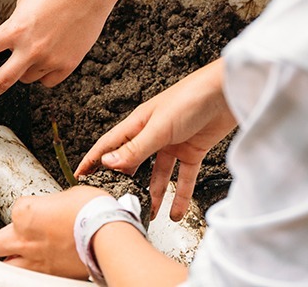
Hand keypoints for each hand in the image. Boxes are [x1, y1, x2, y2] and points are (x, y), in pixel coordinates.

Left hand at [0, 0, 116, 111]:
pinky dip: (45, 73)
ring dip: (25, 70)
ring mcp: (51, 59)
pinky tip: (50, 57)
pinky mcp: (68, 64)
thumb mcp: (25, 4)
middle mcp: (31, 49)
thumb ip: (15, 27)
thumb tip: (12, 42)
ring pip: (27, 79)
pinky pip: (48, 80)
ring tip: (36, 49)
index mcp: (16, 29)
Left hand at [0, 186, 109, 278]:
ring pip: (8, 266)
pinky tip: (47, 265)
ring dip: (15, 260)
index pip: (16, 208)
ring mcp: (34, 260)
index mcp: (25, 213)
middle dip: (5, 240)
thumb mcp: (71, 194)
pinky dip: (37, 271)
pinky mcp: (48, 275)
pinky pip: (32, 276)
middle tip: (20, 237)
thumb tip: (57, 207)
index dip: (30, 210)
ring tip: (27, 256)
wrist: (108, 235)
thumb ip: (54, 203)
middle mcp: (24, 239)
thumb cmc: (93, 211)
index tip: (41, 211)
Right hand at [75, 59, 235, 220]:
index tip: (80, 175)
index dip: (94, 159)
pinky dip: (180, 196)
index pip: (110, 145)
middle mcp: (153, 134)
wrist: (227, 93)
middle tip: (117, 200)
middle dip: (125, 181)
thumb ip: (136, 148)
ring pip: (159, 174)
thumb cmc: (191, 98)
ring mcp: (173, 143)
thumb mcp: (160, 126)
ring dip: (155, 194)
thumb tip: (108, 163)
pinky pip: (183, 178)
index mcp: (139, 123)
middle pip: (134, 161)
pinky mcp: (193, 150)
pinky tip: (176, 211)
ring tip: (150, 214)